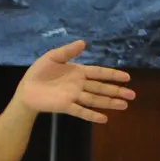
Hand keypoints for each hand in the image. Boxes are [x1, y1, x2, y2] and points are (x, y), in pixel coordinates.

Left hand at [19, 40, 133, 122]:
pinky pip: (81, 111)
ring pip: (95, 99)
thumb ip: (68, 51)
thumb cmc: (39, 72)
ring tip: (124, 105)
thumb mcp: (53, 57)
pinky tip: (104, 118)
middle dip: (116, 91)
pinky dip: (92, 115)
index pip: (98, 72)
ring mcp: (74, 96)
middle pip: (101, 87)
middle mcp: (79, 85)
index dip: (112, 75)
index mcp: (78, 71)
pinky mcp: (66, 106)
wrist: (26, 89)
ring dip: (109, 102)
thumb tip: (84, 42)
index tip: (127, 77)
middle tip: (132, 95)